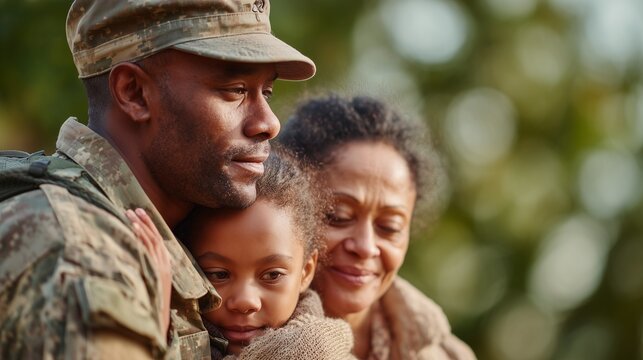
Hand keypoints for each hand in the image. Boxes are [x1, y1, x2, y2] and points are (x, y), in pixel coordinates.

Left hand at [126, 208, 171, 337]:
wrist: (158, 318)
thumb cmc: (153, 302)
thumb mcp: (152, 283)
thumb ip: (147, 270)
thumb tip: (135, 261)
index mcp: (165, 264)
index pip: (157, 240)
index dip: (149, 226)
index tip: (140, 214)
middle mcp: (164, 262)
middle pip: (154, 237)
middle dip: (144, 221)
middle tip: (132, 209)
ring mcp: (160, 265)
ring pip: (150, 240)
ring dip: (140, 225)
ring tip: (129, 214)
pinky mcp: (154, 269)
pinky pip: (147, 249)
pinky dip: (141, 236)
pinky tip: (133, 228)